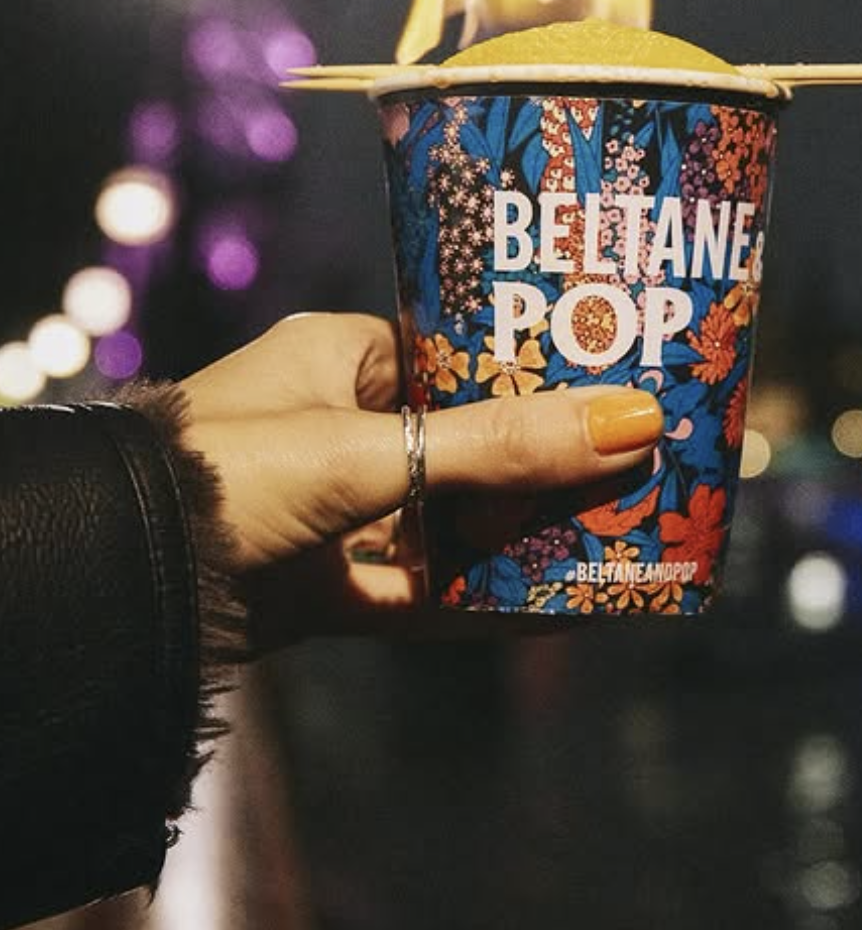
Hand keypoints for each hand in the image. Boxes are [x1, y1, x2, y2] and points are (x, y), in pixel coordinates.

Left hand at [178, 312, 662, 644]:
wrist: (119, 585)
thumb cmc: (232, 472)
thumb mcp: (371, 451)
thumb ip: (498, 445)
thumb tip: (632, 420)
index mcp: (342, 357)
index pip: (462, 353)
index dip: (537, 368)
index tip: (615, 376)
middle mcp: (341, 424)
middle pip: (468, 441)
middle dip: (544, 461)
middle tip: (638, 462)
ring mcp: (337, 509)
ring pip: (451, 518)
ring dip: (521, 534)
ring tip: (620, 535)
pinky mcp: (329, 586)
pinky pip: (424, 591)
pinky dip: (484, 603)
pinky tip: (561, 612)